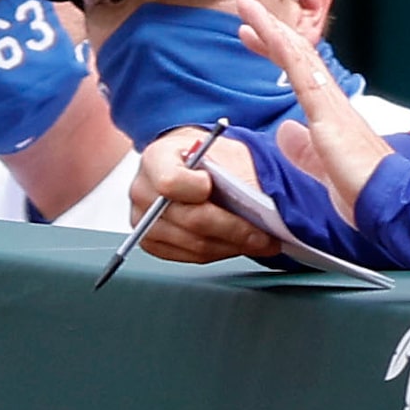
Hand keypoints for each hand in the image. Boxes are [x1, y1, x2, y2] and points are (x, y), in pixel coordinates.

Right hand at [133, 128, 276, 263]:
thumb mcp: (229, 153)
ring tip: (260, 242)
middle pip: (190, 220)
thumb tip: (262, 200)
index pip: (171, 182)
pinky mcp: (154, 242)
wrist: (196, 165)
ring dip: (232, 246)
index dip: (199, 189)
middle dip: (234, 230)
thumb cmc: (212, 158)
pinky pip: (191, 256)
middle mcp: (144, 191)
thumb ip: (239, 174)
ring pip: (194, 244)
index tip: (221, 187)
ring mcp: (145, 220)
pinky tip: (238, 244)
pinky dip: (220, 252)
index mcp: (157, 159)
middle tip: (265, 236)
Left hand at [232, 0, 392, 225]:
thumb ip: (304, 150)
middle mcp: (332, 102)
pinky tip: (271, 33)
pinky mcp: (327, 112)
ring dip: (272, 30)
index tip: (256, 38)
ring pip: (299, 56)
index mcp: (331, 115)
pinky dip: (285, 50)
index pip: (300, 75)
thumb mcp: (323, 168)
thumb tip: (287, 132)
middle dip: (271, 33)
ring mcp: (331, 104)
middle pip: (298, 57)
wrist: (388, 200)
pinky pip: (303, 73)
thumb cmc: (363, 189)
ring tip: (249, 8)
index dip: (277, 52)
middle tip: (248, 11)